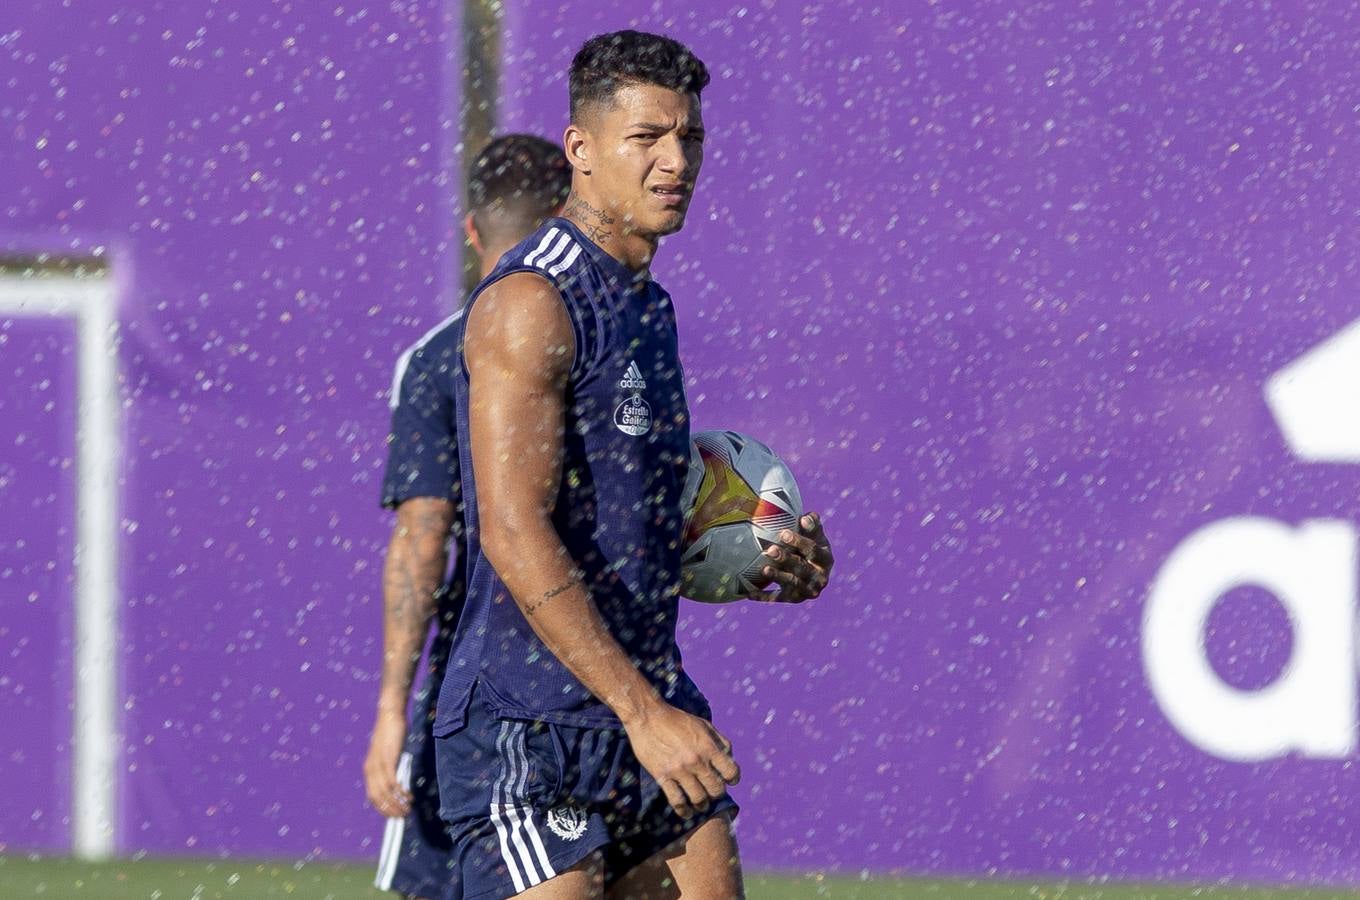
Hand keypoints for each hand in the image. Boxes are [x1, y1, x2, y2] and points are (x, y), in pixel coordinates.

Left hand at [363, 710, 411, 817]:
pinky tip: (409, 796)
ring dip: (397, 804)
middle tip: (402, 818)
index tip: (393, 817)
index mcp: (369, 769)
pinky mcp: (388, 760)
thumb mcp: (388, 754)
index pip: (372, 796)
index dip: (382, 808)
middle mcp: (370, 769)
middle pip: (377, 798)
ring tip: (407, 810)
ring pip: (385, 792)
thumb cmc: (391, 734)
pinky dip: (401, 792)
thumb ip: (391, 768)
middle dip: (389, 810)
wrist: (390, 715)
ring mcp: (378, 765)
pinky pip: (393, 782)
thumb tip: (399, 783)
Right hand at [624, 703, 739, 818]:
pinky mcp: (663, 776)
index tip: (729, 781)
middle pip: (716, 789)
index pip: (731, 771)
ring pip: (699, 798)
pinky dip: (684, 811)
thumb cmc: (677, 720)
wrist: (647, 717)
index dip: (733, 779)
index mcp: (708, 746)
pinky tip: (686, 812)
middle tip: (712, 792)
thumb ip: (720, 740)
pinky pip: (677, 800)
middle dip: (716, 793)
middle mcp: (696, 760)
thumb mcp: (703, 724)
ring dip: (702, 804)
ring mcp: (679, 770)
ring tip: (701, 804)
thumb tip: (730, 758)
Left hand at [753, 512, 834, 602]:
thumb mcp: (814, 535)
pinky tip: (749, 594)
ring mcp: (807, 590)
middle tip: (770, 549)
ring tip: (764, 569)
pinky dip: (763, 596)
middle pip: (802, 568)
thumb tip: (805, 518)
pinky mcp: (793, 599)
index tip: (783, 533)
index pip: (813, 550)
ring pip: (791, 583)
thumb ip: (812, 524)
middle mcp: (820, 578)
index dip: (799, 542)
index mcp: (825, 559)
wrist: (812, 570)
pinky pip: (777, 598)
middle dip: (786, 559)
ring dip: (778, 576)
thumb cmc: (809, 546)